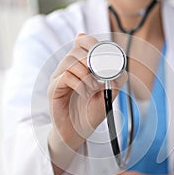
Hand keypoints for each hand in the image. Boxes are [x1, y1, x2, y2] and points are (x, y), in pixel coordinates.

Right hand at [48, 34, 126, 150]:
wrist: (78, 133)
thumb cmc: (91, 112)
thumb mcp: (109, 94)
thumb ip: (116, 79)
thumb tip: (120, 67)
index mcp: (81, 65)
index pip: (83, 41)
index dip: (93, 42)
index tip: (105, 56)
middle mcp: (68, 68)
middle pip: (77, 49)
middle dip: (93, 60)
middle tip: (101, 77)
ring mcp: (59, 77)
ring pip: (70, 61)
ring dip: (87, 74)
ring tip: (94, 88)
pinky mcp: (53, 89)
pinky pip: (65, 76)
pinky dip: (79, 84)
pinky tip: (85, 94)